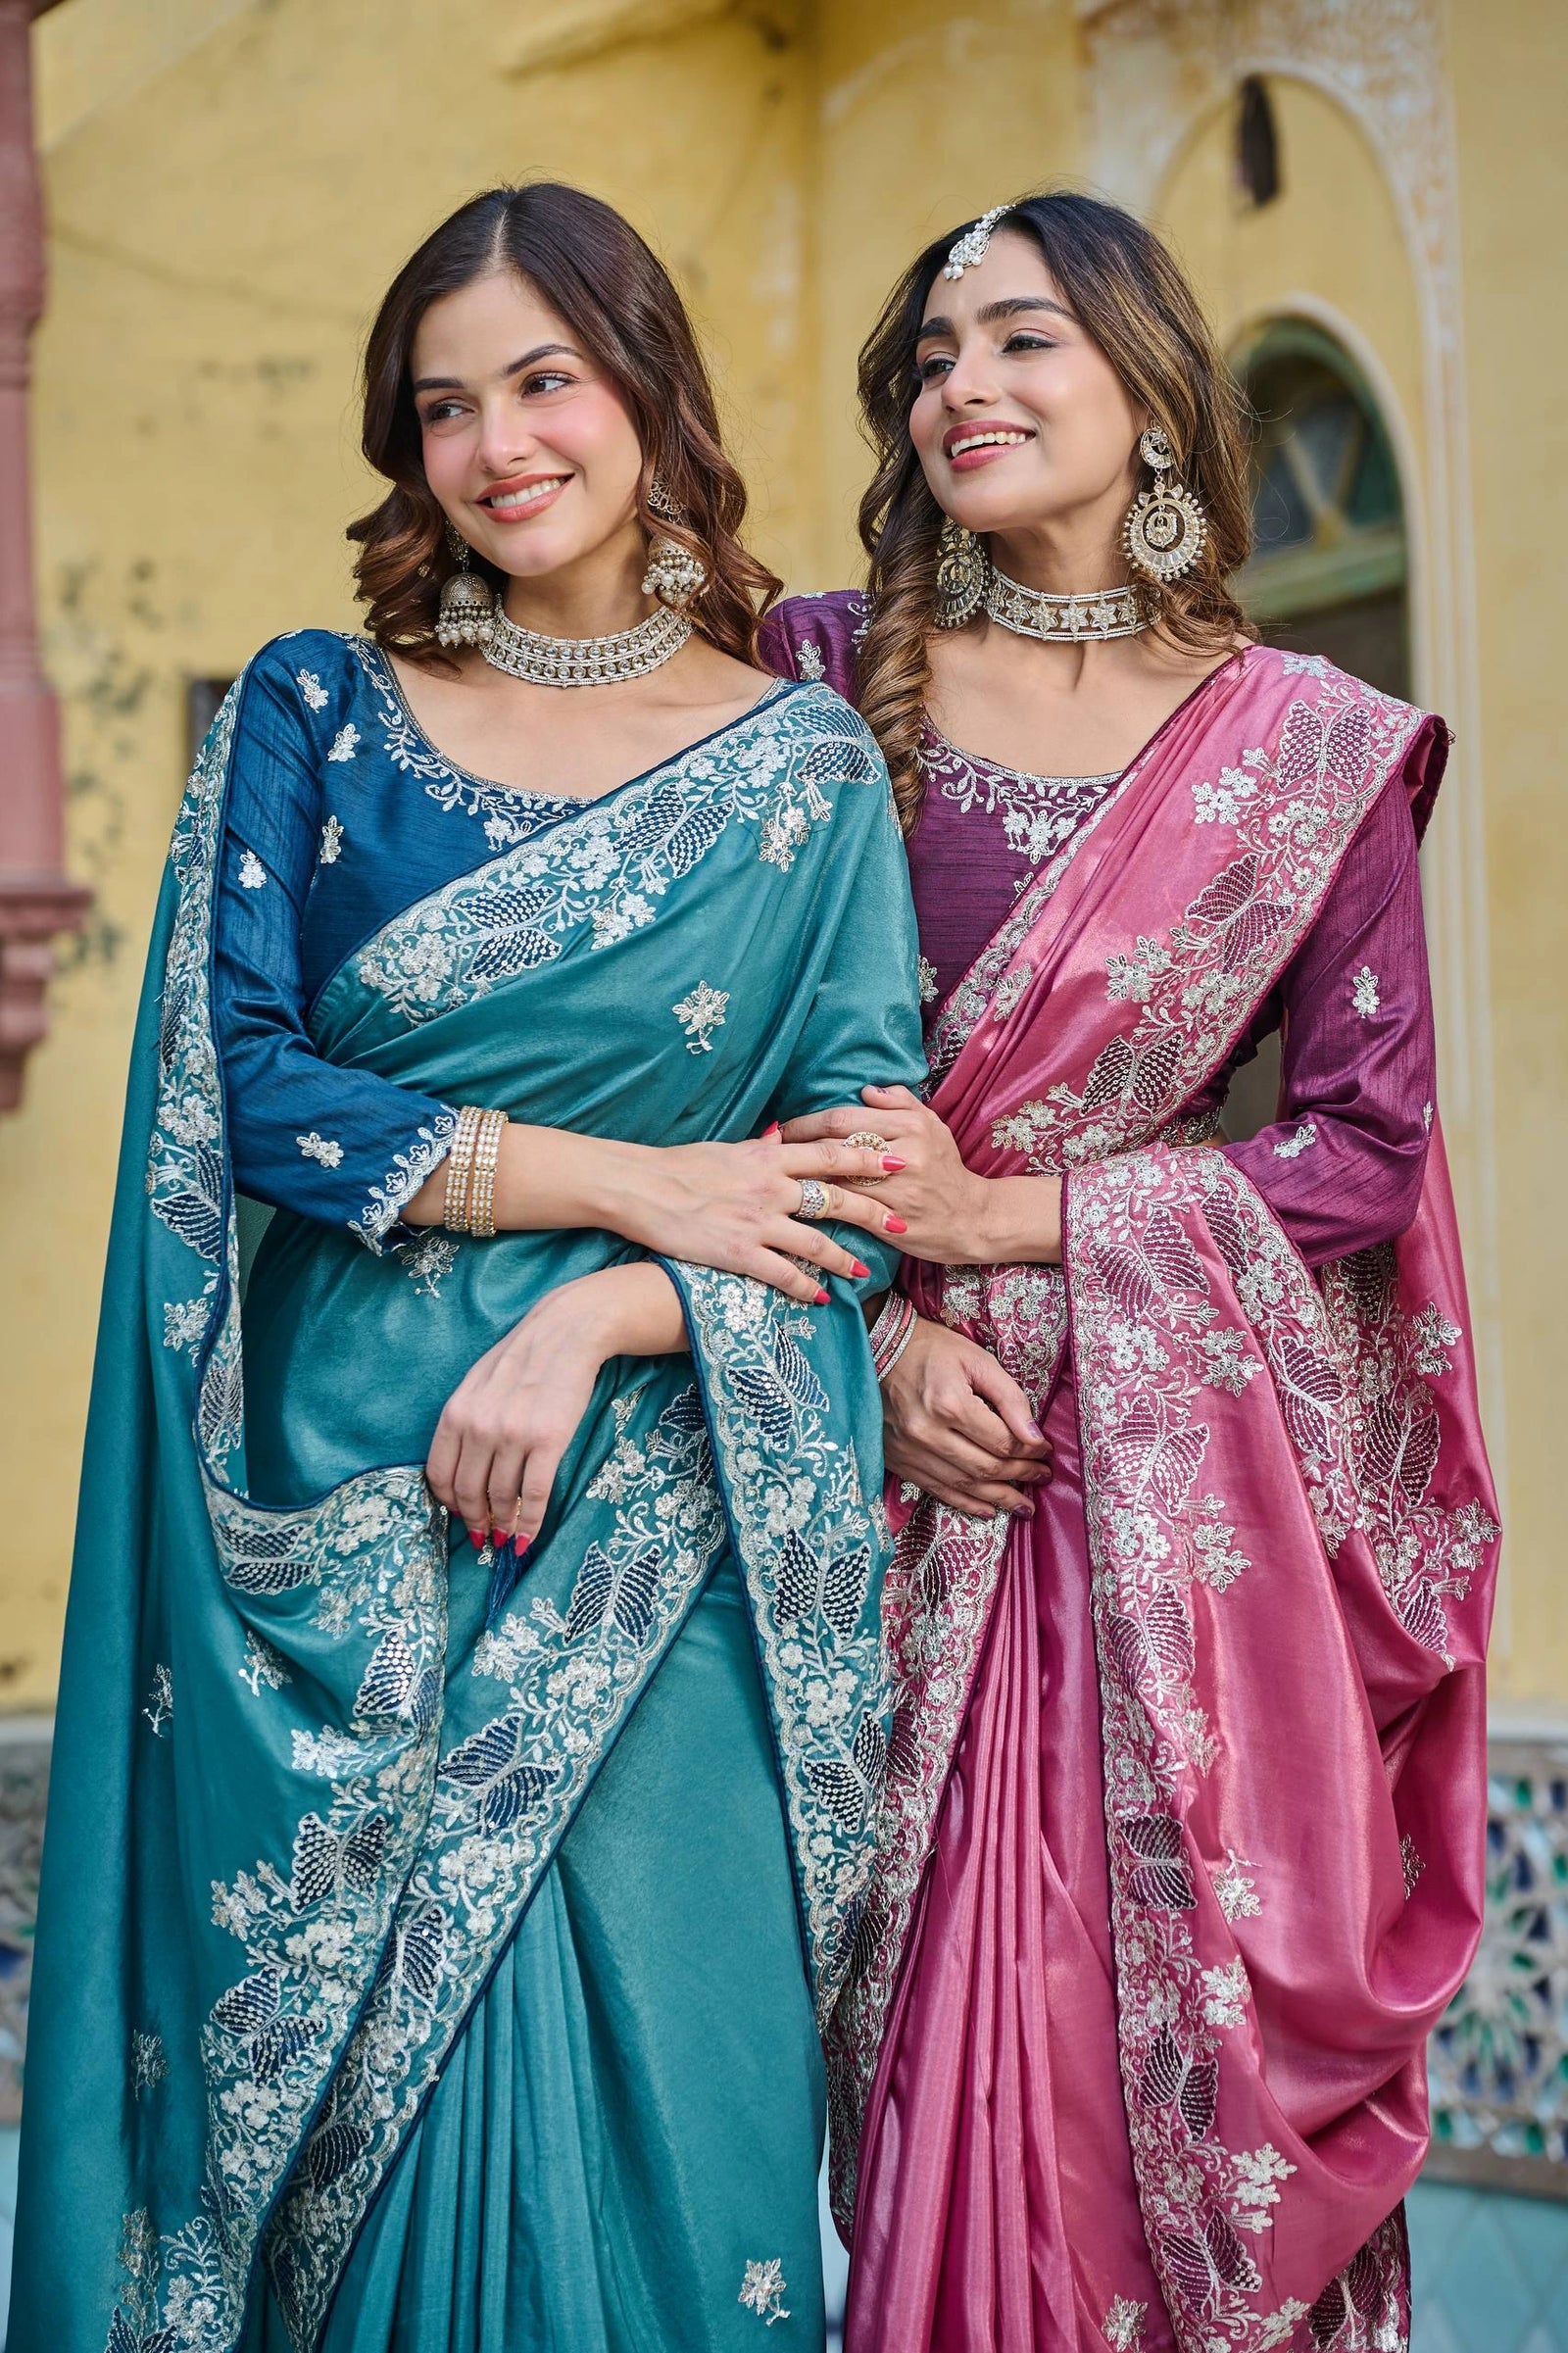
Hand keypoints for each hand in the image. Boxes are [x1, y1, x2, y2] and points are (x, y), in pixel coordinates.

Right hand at [407, 1120, 899, 1305]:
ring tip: (868, 1269)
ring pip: (815, 1239)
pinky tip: (820, 1297)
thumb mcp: (727, 1149)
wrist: (637, 1187)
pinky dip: (805, 1285)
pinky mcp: (737, 1252)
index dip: (867, 1157)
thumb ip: (762, 1149)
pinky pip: (782, 1273)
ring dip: (845, 1256)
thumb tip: (786, 1137)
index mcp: (768, 1155)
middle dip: (874, 1209)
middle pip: (835, 1196)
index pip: (829, 1153)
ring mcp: (755, 1220)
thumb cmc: (678, 1166)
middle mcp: (770, 1186)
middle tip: (905, 1220)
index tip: (898, 1158)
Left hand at [426, 1264, 685, 1550]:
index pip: (439, 1475)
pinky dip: (531, 1522)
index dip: (448, 1504)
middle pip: (468, 1493)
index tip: (460, 1516)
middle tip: (484, 1538)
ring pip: (501, 1498)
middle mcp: (479, 1428)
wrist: (566, 1333)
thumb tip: (463, 1471)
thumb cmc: (521, 1359)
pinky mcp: (548, 1441)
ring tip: (507, 1539)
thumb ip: (465, 1424)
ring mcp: (513, 1436)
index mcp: (456, 1413)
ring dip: (503, 1526)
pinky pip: (535, 1494)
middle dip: (475, 1523)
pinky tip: (529, 1535)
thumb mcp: (476, 1385)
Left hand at [781, 1085, 1062, 1265]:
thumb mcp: (933, 1127)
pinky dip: (820, 1205)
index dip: (808, 1122)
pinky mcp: (890, 1220)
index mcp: (912, 1126)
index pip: (845, 1117)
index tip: (784, 1126)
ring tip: (776, 1174)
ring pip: (837, 1177)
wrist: (971, 1218)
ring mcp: (897, 1189)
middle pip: (836, 1144)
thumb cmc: (945, 1169)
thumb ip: (900, 1103)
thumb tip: (866, 1088)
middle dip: (797, 1144)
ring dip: (802, 1175)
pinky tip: (797, 1204)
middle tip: (770, 1147)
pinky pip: (847, 1209)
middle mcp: (904, 1154)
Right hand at [881, 1315, 1051, 1518]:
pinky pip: (937, 1490)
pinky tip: (988, 1509)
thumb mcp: (978, 1361)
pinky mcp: (899, 1459)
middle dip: (1021, 1475)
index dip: (1030, 1450)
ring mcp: (910, 1450)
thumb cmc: (932, 1350)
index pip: (1002, 1441)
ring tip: (1024, 1505)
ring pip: (964, 1485)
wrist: (877, 1349)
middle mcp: (928, 1433)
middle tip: (1042, 1476)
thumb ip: (1010, 1398)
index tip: (1045, 1451)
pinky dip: (965, 1504)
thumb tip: (1035, 1437)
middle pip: (986, 1468)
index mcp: (950, 1404)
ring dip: (999, 1498)